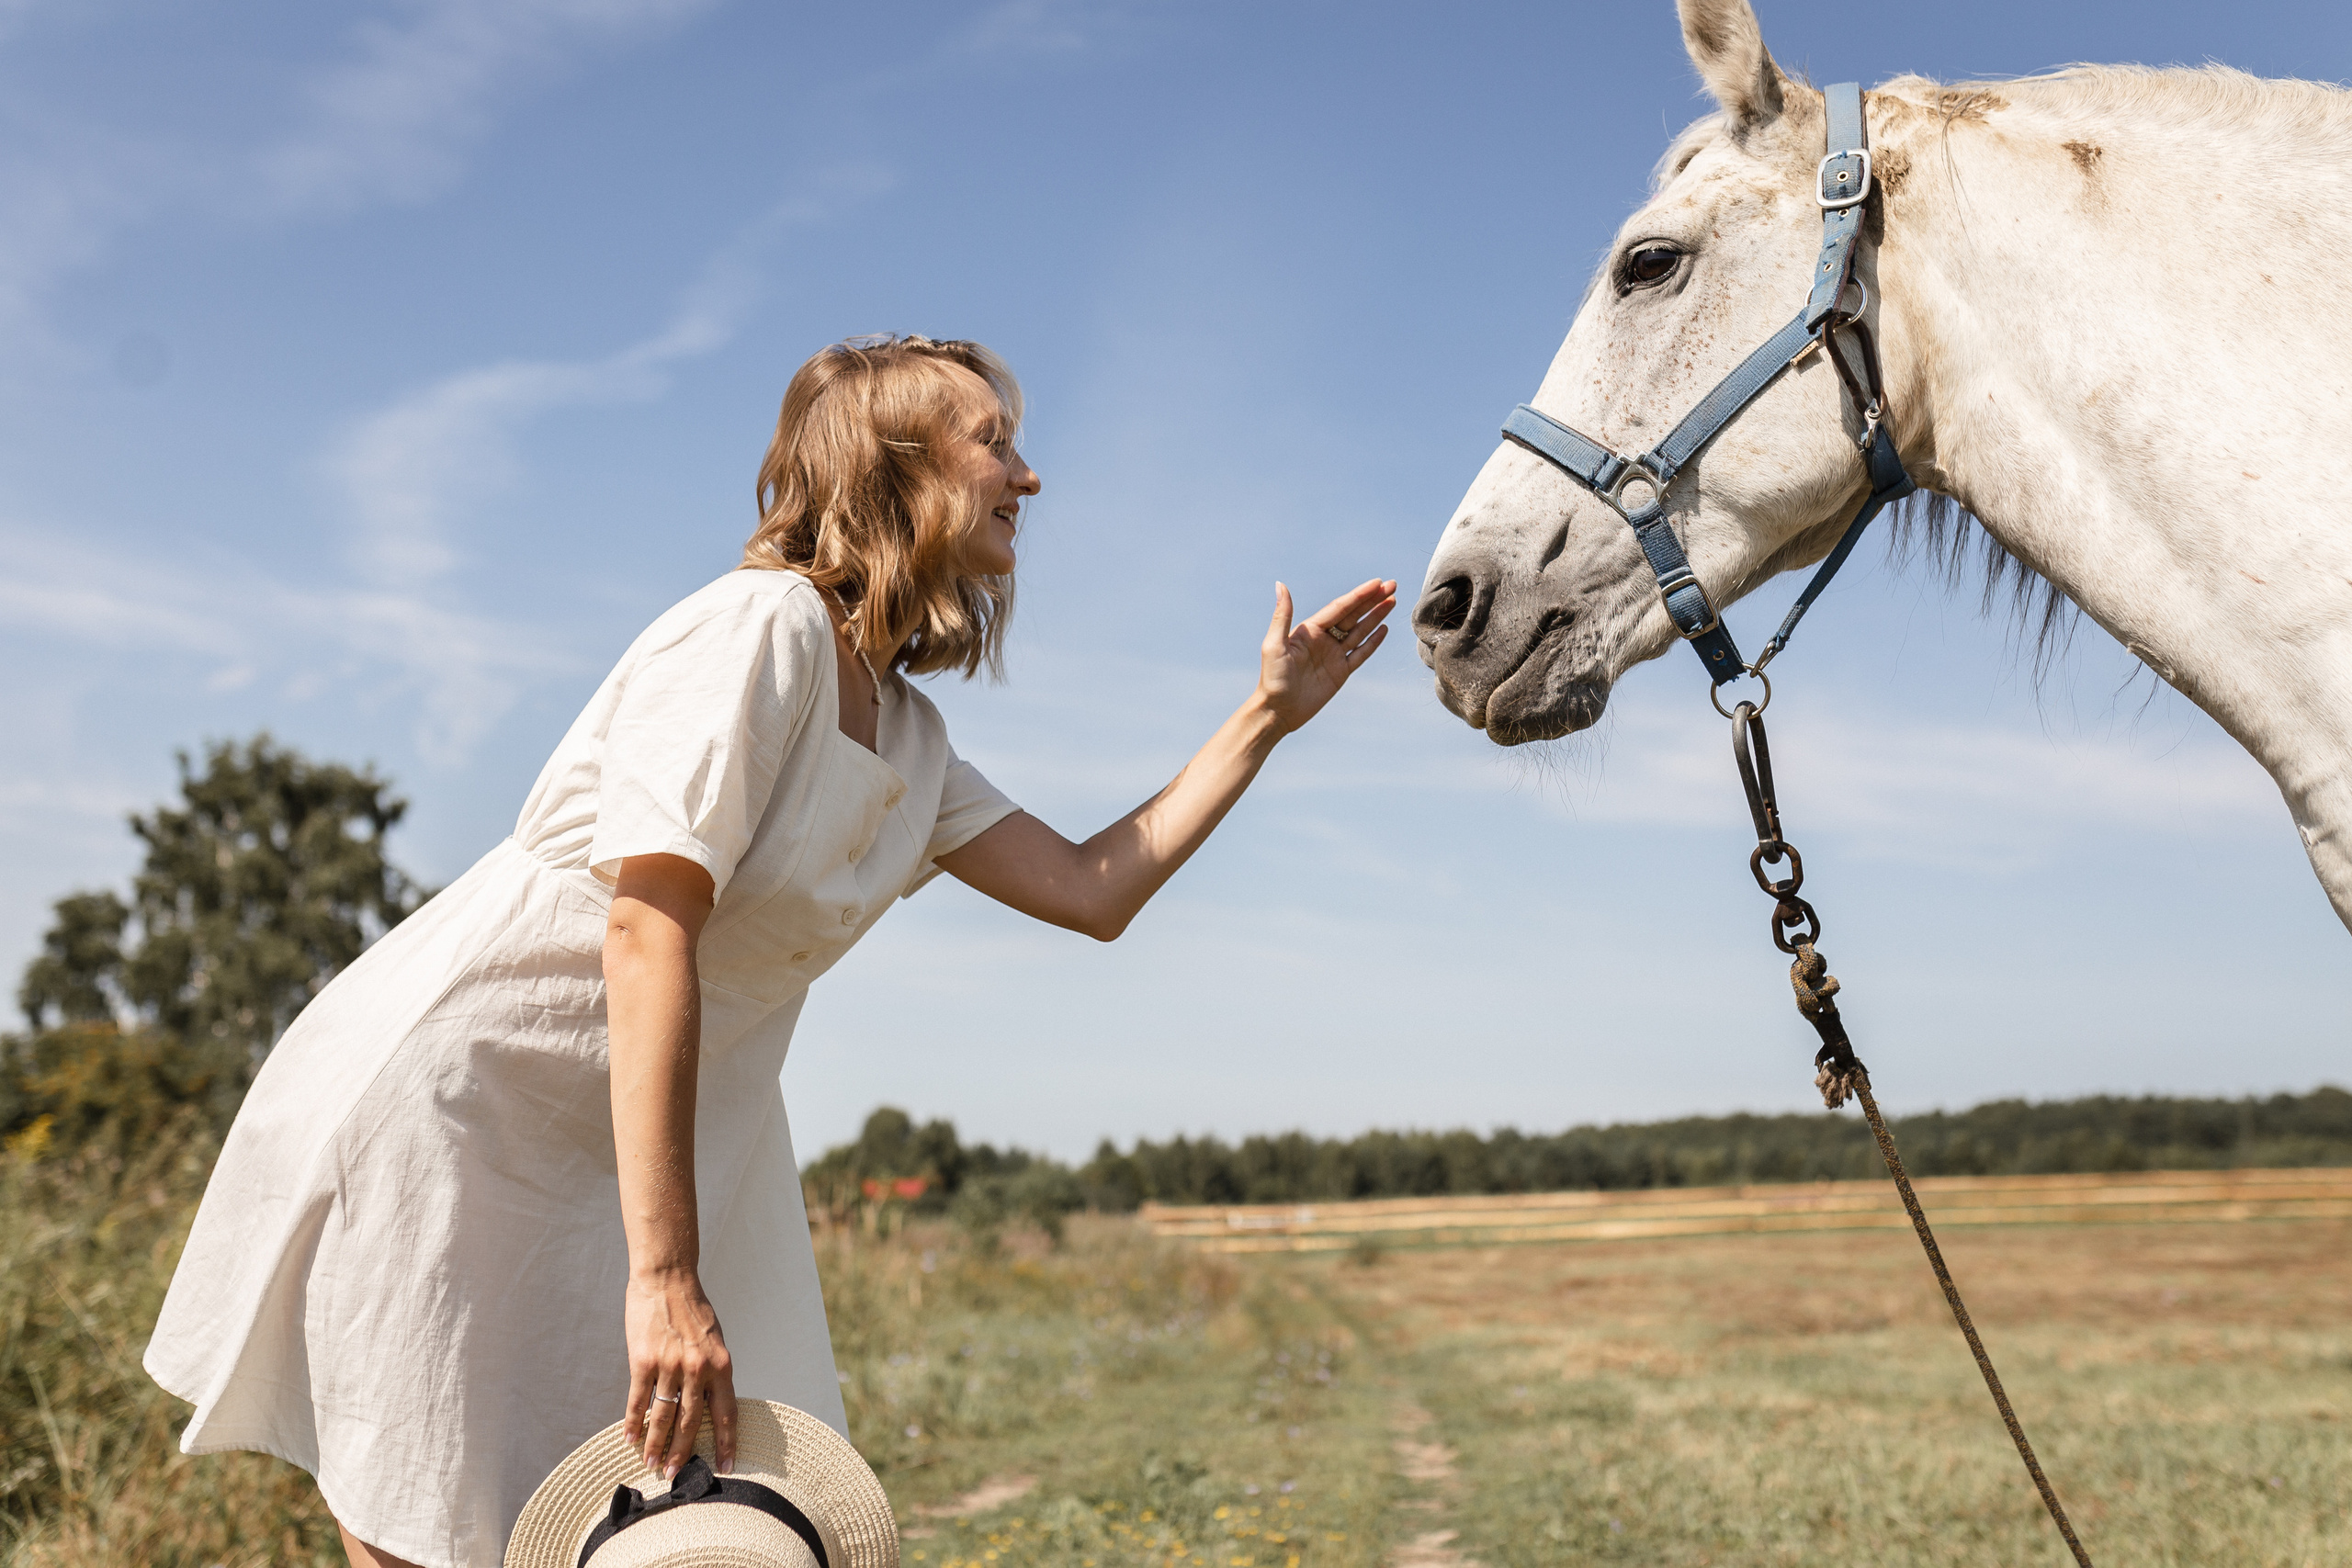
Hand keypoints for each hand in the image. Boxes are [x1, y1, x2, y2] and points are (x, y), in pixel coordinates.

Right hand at [624, 1269, 736, 1476]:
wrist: (667, 1279)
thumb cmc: (692, 1309)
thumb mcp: (714, 1340)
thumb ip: (712, 1371)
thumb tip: (708, 1403)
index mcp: (721, 1365)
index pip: (727, 1412)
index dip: (727, 1441)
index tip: (726, 1466)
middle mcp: (697, 1369)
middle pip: (692, 1422)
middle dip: (684, 1452)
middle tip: (675, 1474)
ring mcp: (670, 1366)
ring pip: (664, 1416)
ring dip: (656, 1443)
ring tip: (651, 1463)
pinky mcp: (643, 1361)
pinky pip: (639, 1400)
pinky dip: (634, 1422)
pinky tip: (630, 1438)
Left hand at [1257, 578, 1397, 733]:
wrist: (1279, 711)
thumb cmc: (1272, 678)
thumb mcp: (1274, 644)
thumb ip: (1282, 614)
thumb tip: (1280, 584)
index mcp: (1310, 629)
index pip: (1339, 608)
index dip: (1358, 595)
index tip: (1376, 583)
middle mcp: (1323, 639)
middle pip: (1353, 615)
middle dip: (1372, 600)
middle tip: (1392, 585)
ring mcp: (1334, 655)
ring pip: (1360, 631)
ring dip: (1375, 616)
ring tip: (1392, 601)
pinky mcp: (1341, 672)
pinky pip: (1360, 653)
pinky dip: (1372, 641)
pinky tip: (1383, 628)